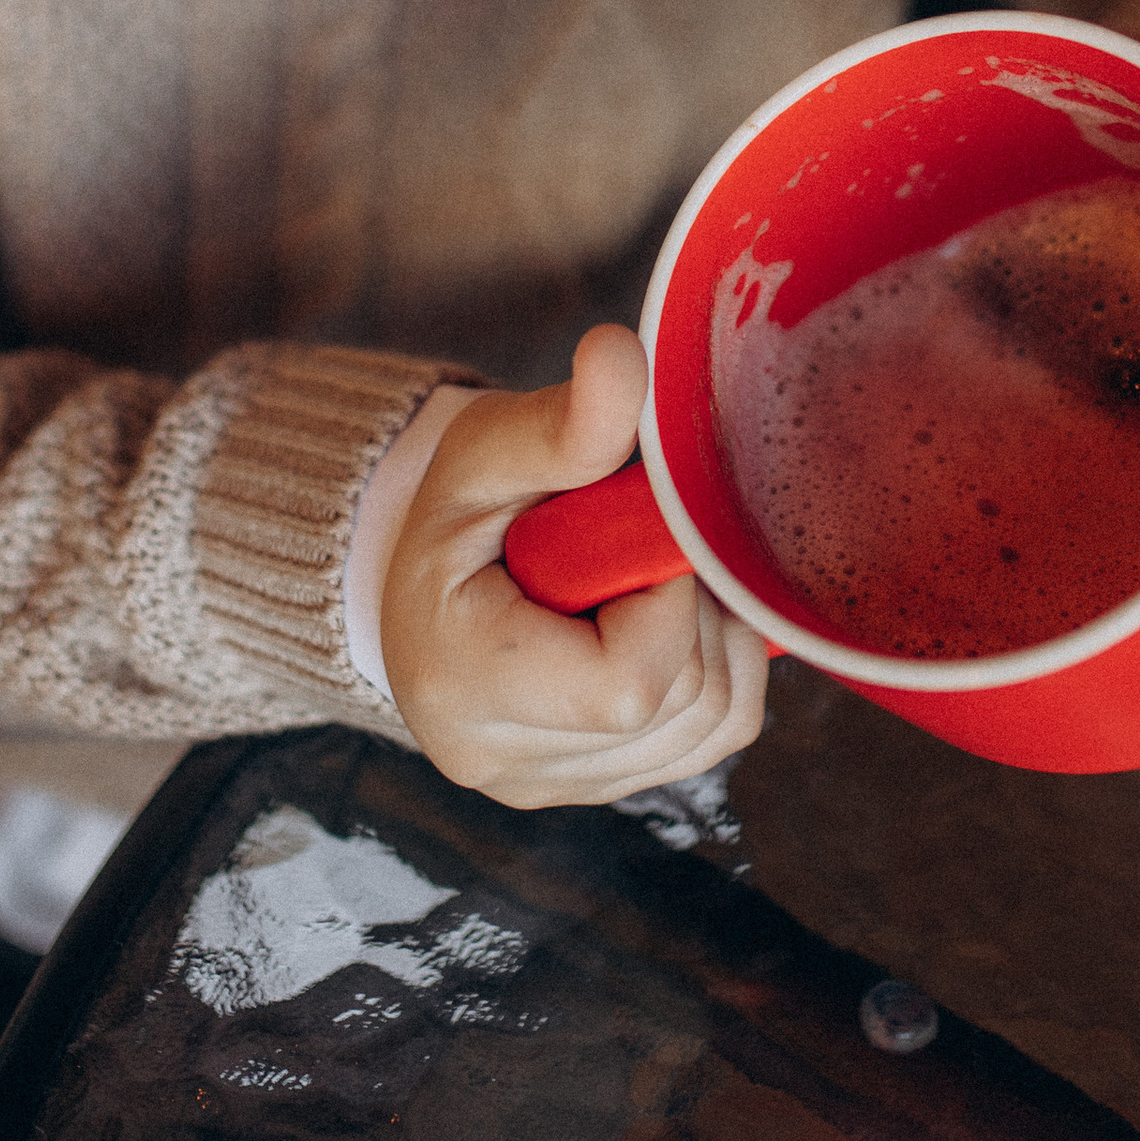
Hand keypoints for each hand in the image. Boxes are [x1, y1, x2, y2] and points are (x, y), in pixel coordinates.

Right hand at [379, 324, 766, 807]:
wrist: (424, 577)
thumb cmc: (456, 509)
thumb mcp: (489, 449)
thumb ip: (566, 420)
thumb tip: (623, 352)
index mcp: (460, 684)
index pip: (627, 685)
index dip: (666, 601)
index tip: (635, 536)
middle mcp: (502, 763)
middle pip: (681, 707)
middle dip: (693, 610)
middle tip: (644, 548)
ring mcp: (552, 787)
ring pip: (713, 728)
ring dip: (714, 639)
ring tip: (648, 579)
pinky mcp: (595, 787)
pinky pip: (712, 742)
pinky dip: (716, 673)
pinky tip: (663, 621)